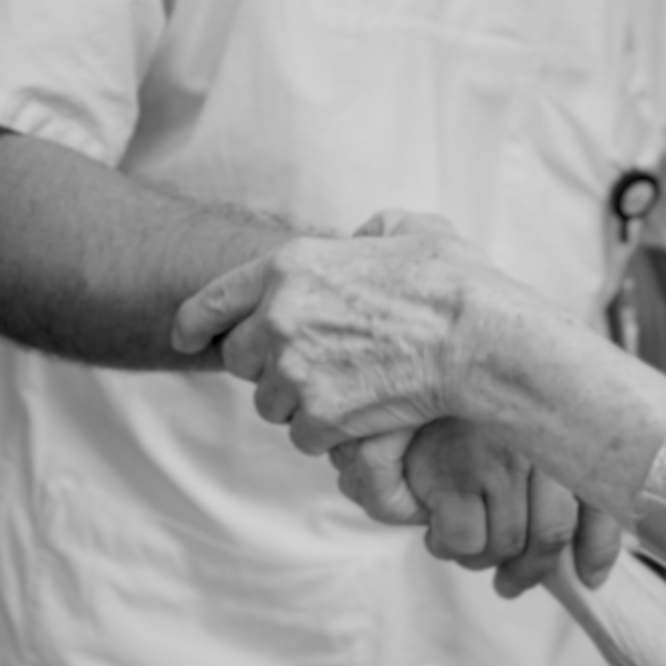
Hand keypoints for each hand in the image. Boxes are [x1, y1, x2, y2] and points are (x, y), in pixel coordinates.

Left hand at [171, 210, 494, 454]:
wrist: (478, 339)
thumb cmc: (454, 282)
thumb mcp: (411, 230)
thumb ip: (373, 229)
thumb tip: (364, 235)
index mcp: (289, 265)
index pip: (211, 300)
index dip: (192, 324)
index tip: (188, 339)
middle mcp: (278, 317)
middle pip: (239, 360)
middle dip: (267, 367)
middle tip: (310, 370)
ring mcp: (294, 370)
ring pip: (271, 404)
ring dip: (301, 404)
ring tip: (349, 393)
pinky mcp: (318, 416)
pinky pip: (304, 437)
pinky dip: (329, 435)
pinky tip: (362, 420)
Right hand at [404, 419, 621, 595]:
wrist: (412, 390)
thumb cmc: (469, 432)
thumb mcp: (522, 453)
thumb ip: (560, 506)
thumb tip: (585, 580)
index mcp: (563, 438)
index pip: (600, 506)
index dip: (597, 553)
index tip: (588, 580)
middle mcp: (536, 444)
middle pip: (551, 535)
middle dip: (530, 572)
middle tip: (510, 582)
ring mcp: (496, 458)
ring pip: (506, 544)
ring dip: (481, 557)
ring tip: (465, 535)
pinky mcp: (453, 472)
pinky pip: (466, 541)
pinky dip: (449, 547)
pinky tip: (438, 526)